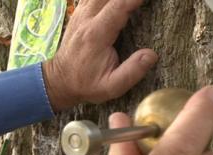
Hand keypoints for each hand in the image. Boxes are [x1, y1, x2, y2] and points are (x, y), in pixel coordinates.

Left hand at [43, 0, 157, 110]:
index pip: (118, 7)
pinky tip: (117, 2)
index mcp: (96, 35)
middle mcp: (86, 19)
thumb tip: (152, 55)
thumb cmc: (87, 84)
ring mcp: (81, 13)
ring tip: (133, 1)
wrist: (60, 81)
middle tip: (144, 0)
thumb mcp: (113, 86)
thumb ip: (133, 71)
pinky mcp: (80, 13)